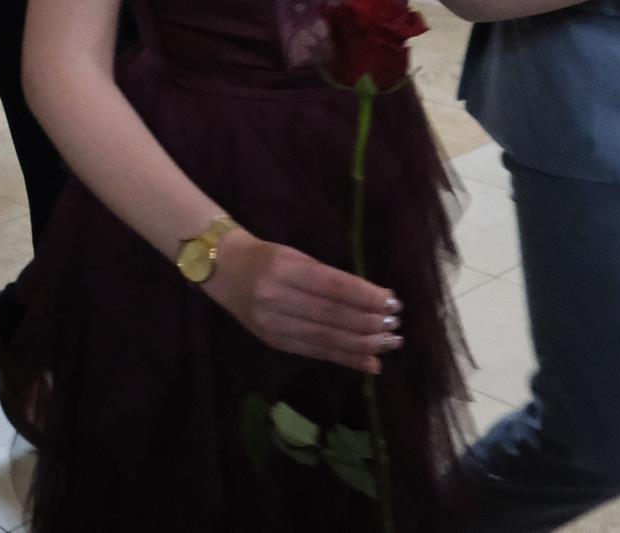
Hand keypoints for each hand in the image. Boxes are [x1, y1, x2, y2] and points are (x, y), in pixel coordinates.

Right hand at [202, 231, 402, 374]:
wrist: (223, 269)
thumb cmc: (266, 257)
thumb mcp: (296, 256)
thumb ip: (330, 278)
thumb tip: (373, 300)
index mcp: (284, 269)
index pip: (333, 287)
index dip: (366, 297)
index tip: (393, 301)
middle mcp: (276, 298)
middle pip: (332, 316)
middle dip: (369, 323)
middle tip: (397, 327)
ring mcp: (273, 324)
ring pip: (326, 338)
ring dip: (363, 344)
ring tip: (390, 344)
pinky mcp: (274, 342)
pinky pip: (315, 352)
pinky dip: (345, 359)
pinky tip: (369, 363)